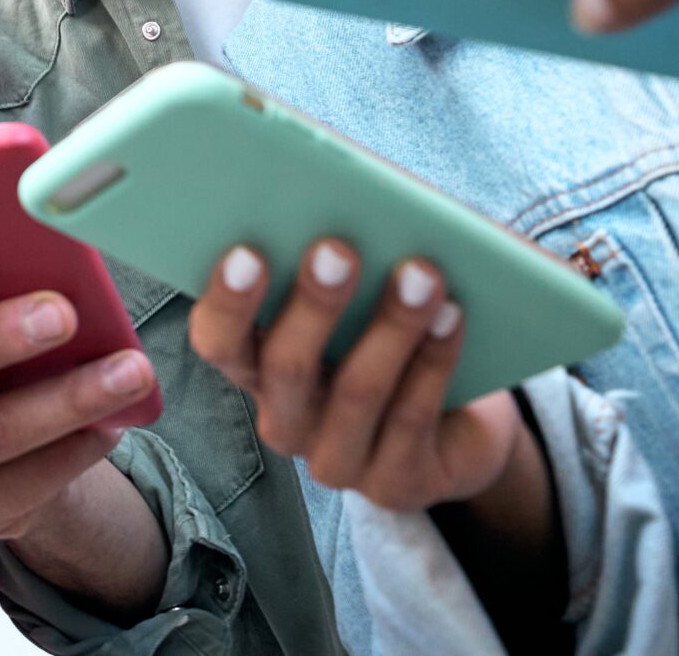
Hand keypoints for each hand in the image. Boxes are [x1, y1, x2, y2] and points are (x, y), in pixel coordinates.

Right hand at [186, 240, 520, 513]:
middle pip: (285, 367)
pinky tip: (451, 317)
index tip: (246, 250)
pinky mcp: (395, 485)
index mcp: (256, 366)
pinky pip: (410, 421)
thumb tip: (344, 193)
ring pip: (355, 392)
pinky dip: (432, 362)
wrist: (460, 424)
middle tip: (338, 248)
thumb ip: (334, 259)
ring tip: (421, 273)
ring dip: (390, 327)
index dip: (228, 301)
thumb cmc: (389, 334)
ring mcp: (338, 459)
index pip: (218, 342)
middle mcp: (285, 419)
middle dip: (313, 304)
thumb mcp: (357, 298)